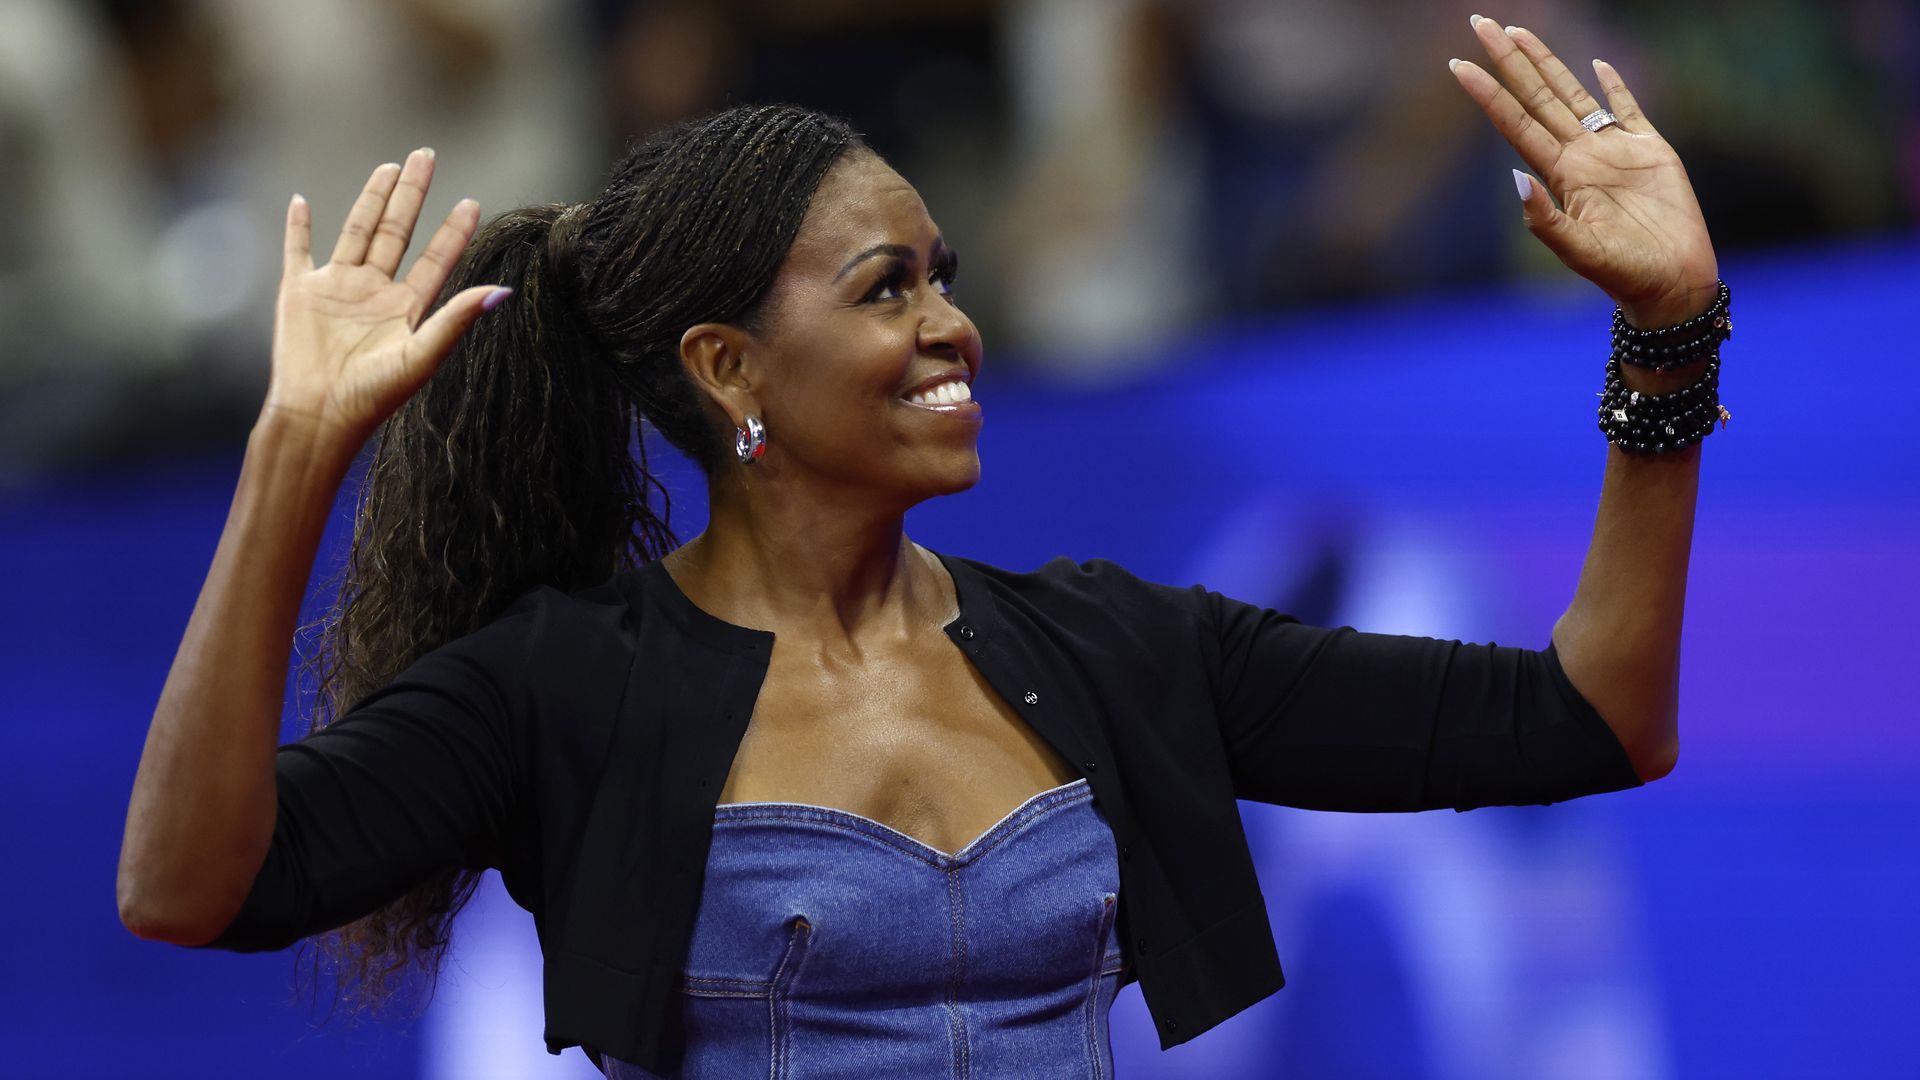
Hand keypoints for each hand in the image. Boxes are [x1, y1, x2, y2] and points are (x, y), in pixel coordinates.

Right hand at [263, 149, 506, 442]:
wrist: (317, 415)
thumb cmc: (372, 396)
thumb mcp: (421, 355)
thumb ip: (457, 319)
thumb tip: (504, 291)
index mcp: (406, 309)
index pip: (436, 260)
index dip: (453, 231)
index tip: (472, 202)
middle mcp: (374, 293)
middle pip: (396, 231)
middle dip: (412, 194)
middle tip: (426, 155)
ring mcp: (336, 290)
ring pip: (356, 231)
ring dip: (370, 199)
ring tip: (389, 167)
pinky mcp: (298, 293)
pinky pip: (297, 251)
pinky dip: (298, 226)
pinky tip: (301, 201)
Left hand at [1450, 16, 1719, 326]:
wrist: (1673, 286)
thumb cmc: (1626, 276)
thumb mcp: (1580, 252)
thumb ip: (1546, 220)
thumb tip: (1516, 180)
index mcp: (1560, 176)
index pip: (1514, 123)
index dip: (1487, 93)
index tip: (1456, 64)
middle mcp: (1579, 157)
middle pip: (1535, 97)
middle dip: (1508, 60)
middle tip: (1480, 22)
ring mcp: (1613, 151)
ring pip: (1573, 95)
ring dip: (1546, 63)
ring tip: (1520, 31)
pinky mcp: (1650, 151)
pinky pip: (1628, 109)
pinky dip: (1614, 86)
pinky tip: (1597, 65)